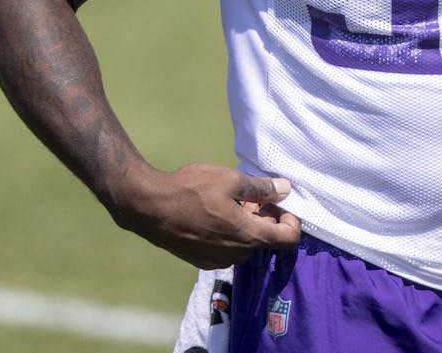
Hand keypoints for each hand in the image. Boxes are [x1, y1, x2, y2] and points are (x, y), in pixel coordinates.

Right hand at [108, 162, 302, 267]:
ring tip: (232, 201)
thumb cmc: (191, 190)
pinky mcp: (202, 260)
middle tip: (254, 195)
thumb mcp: (231, 180)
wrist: (148, 208)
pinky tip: (215, 213)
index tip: (282, 203)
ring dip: (247, 224)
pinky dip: (229, 233)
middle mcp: (237, 254)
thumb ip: (261, 188)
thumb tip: (285, 188)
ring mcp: (218, 260)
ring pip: (245, 243)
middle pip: (266, 239)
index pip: (289, 239)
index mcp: (249, 236)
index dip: (293, 219)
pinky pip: (227, 248)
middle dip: (266, 217)